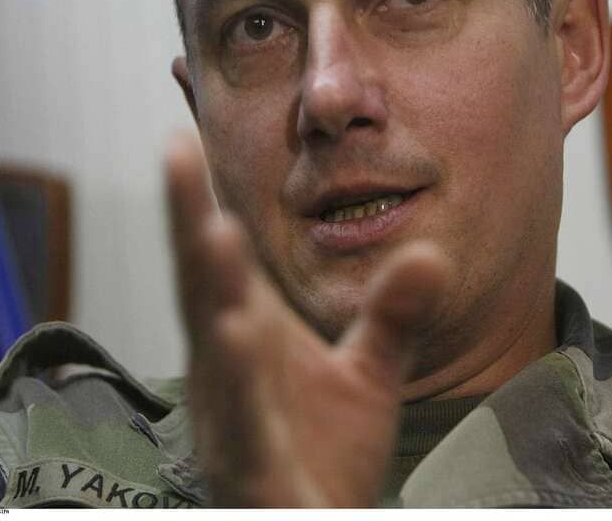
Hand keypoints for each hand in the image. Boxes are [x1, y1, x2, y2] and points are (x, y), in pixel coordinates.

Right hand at [165, 132, 446, 506]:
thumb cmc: (324, 454)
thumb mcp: (368, 374)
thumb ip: (392, 315)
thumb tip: (434, 254)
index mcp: (248, 339)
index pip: (221, 262)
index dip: (200, 204)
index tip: (188, 138)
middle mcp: (227, 373)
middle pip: (203, 288)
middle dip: (187, 222)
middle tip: (177, 151)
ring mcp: (231, 423)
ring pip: (216, 351)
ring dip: (211, 290)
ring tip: (212, 233)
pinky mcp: (253, 474)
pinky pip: (244, 424)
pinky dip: (240, 383)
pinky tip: (238, 334)